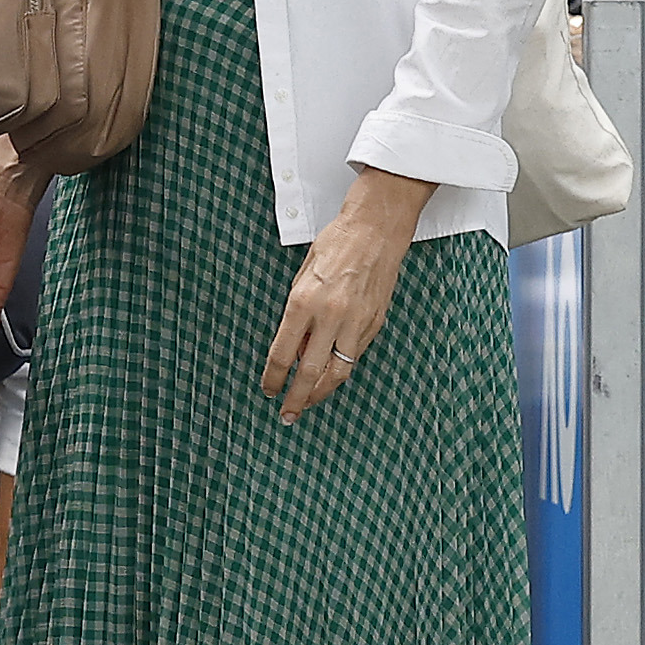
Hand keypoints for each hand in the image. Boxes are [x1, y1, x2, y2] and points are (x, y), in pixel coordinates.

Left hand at [259, 176, 419, 421]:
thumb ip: (296, 315)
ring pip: (337, 373)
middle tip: (287, 414)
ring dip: (320, 393)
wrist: (376, 229)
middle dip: (296, 398)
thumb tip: (293, 351)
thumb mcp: (302, 275)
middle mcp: (330, 315)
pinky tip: (330, 377)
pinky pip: (354, 357)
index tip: (268, 390)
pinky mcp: (374, 324)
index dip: (273, 378)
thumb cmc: (337, 244)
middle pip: (309, 372)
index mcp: (304, 301)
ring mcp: (355, 322)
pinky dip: (341, 371)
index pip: (282, 354)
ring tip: (309, 403)